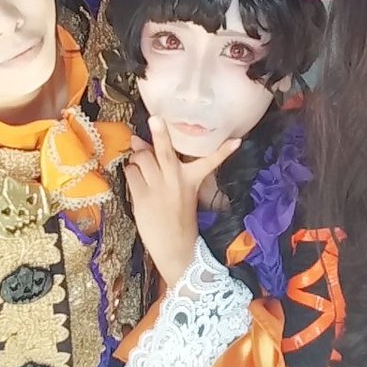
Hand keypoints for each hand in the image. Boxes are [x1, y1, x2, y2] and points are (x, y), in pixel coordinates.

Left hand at [124, 117, 239, 283]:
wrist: (175, 247)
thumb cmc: (179, 218)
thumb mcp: (182, 193)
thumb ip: (163, 168)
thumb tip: (140, 142)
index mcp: (191, 180)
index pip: (210, 162)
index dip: (223, 151)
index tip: (236, 141)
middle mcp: (175, 180)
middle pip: (164, 151)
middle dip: (160, 133)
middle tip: (155, 118)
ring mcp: (157, 187)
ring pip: (141, 158)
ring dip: (138, 157)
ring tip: (141, 165)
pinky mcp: (142, 196)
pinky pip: (130, 172)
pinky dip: (131, 171)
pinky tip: (135, 178)